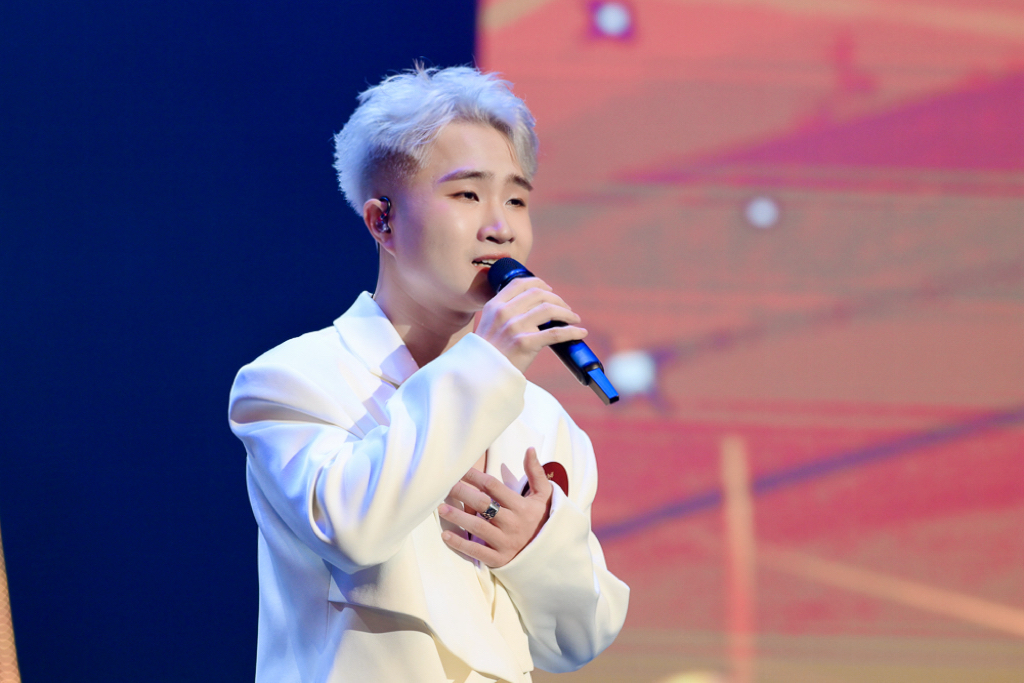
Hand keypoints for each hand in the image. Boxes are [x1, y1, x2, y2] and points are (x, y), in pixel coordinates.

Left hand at [439, 447, 553, 567]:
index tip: (460, 470)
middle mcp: (513, 524)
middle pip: (483, 505)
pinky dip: (460, 544)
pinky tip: (446, 536)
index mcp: (522, 506)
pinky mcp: (499, 559)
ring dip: (458, 517)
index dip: (475, 476)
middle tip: (446, 486)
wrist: (550, 554)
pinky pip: (477, 551)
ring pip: (478, 527)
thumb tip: (530, 449)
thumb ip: (536, 473)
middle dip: (463, 493)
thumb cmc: (541, 519)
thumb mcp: (543, 496)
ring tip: (441, 508)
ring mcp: (505, 543)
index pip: (494, 487)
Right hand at [475, 276, 586, 373]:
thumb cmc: (489, 353)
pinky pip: (556, 333)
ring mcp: (514, 327)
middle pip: (538, 294)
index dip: (539, 283)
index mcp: (494, 306)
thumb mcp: (489, 325)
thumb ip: (505, 313)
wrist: (481, 377)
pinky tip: (580, 333)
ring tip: (574, 319)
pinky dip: (572, 331)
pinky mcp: (525, 343)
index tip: (549, 290)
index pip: (520, 283)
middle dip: (557, 299)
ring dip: (567, 313)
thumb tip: (534, 306)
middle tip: (566, 309)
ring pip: (549, 309)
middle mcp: (504, 313)